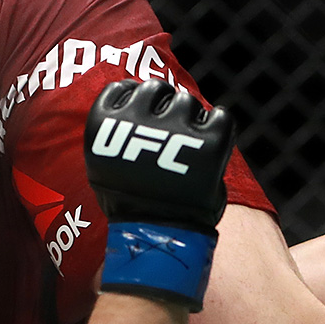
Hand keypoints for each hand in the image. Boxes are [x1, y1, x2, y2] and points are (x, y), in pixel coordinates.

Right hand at [84, 80, 234, 310]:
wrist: (155, 235)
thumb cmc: (129, 203)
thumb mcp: (105, 164)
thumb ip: (114, 134)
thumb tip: (128, 109)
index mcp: (104, 125)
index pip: (121, 89)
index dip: (134, 97)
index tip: (141, 110)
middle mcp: (136, 120)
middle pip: (155, 89)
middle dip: (163, 104)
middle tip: (168, 126)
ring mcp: (174, 129)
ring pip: (186, 100)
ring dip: (189, 115)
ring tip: (188, 139)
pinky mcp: (209, 142)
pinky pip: (220, 116)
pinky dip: (218, 125)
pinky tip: (211, 140)